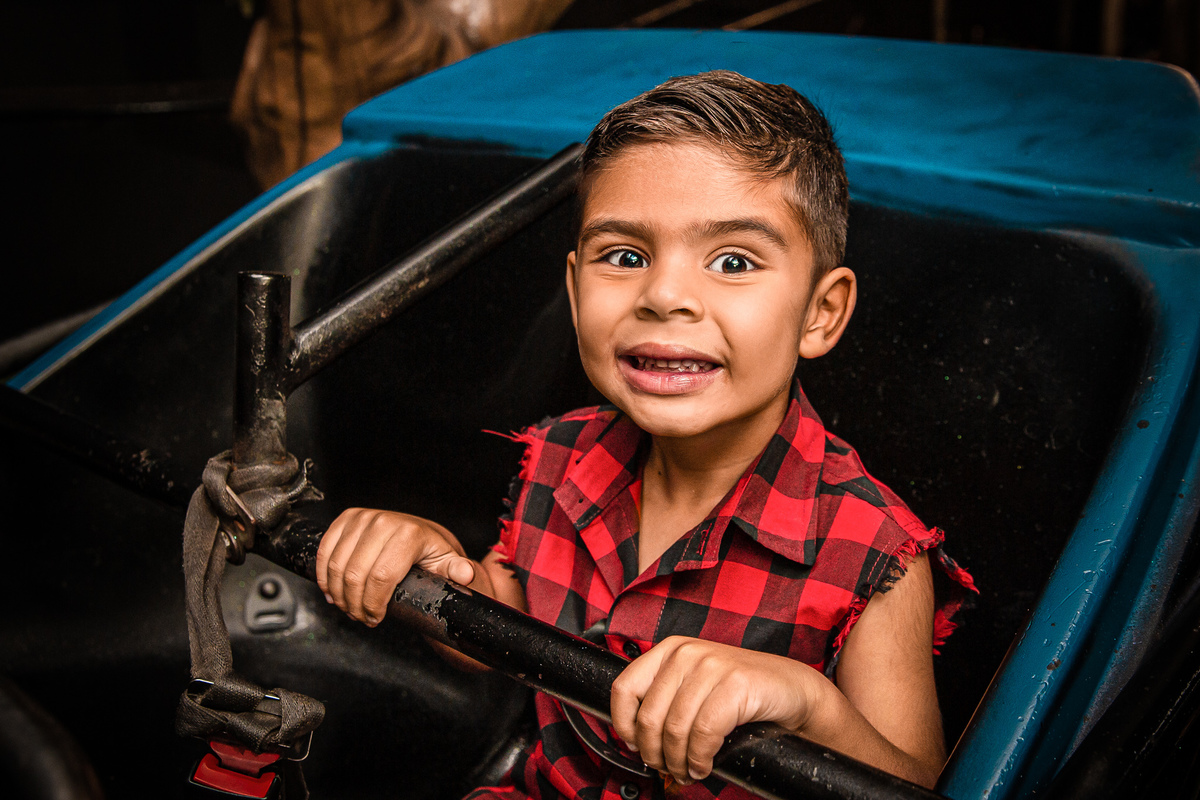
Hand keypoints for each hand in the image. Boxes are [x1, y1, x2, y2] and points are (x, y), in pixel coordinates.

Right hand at [315, 508, 475, 625]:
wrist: (417, 532)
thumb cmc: (430, 552)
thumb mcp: (447, 563)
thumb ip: (457, 570)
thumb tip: (465, 574)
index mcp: (409, 533)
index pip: (381, 577)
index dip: (373, 605)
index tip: (375, 619)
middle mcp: (384, 521)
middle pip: (355, 575)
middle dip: (354, 604)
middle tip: (361, 617)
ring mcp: (362, 518)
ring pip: (336, 566)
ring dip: (338, 594)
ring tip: (348, 608)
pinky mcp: (346, 519)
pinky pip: (324, 550)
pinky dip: (324, 576)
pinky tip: (332, 591)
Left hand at [609, 636, 814, 784]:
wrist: (790, 688)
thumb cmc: (740, 692)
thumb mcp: (693, 687)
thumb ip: (665, 701)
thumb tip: (635, 738)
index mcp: (669, 650)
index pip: (624, 688)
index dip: (625, 725)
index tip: (635, 745)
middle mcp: (686, 653)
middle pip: (649, 717)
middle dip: (655, 754)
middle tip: (667, 768)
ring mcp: (711, 665)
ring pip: (675, 729)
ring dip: (679, 762)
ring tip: (687, 771)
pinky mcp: (735, 683)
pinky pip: (704, 733)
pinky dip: (700, 759)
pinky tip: (704, 765)